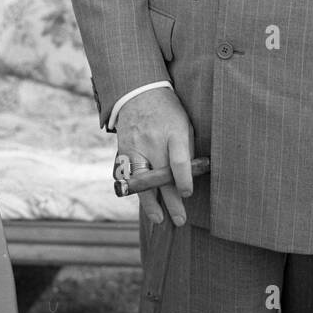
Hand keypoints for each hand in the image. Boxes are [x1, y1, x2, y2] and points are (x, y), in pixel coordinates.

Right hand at [115, 87, 194, 226]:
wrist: (138, 92)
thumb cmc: (168, 111)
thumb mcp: (185, 124)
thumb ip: (186, 150)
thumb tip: (190, 178)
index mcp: (174, 132)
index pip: (179, 162)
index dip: (184, 181)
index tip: (188, 194)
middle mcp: (152, 141)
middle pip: (161, 177)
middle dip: (172, 202)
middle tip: (180, 220)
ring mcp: (135, 146)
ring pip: (141, 181)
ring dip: (150, 203)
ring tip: (158, 219)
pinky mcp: (123, 150)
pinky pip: (128, 176)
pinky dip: (135, 190)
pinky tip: (144, 202)